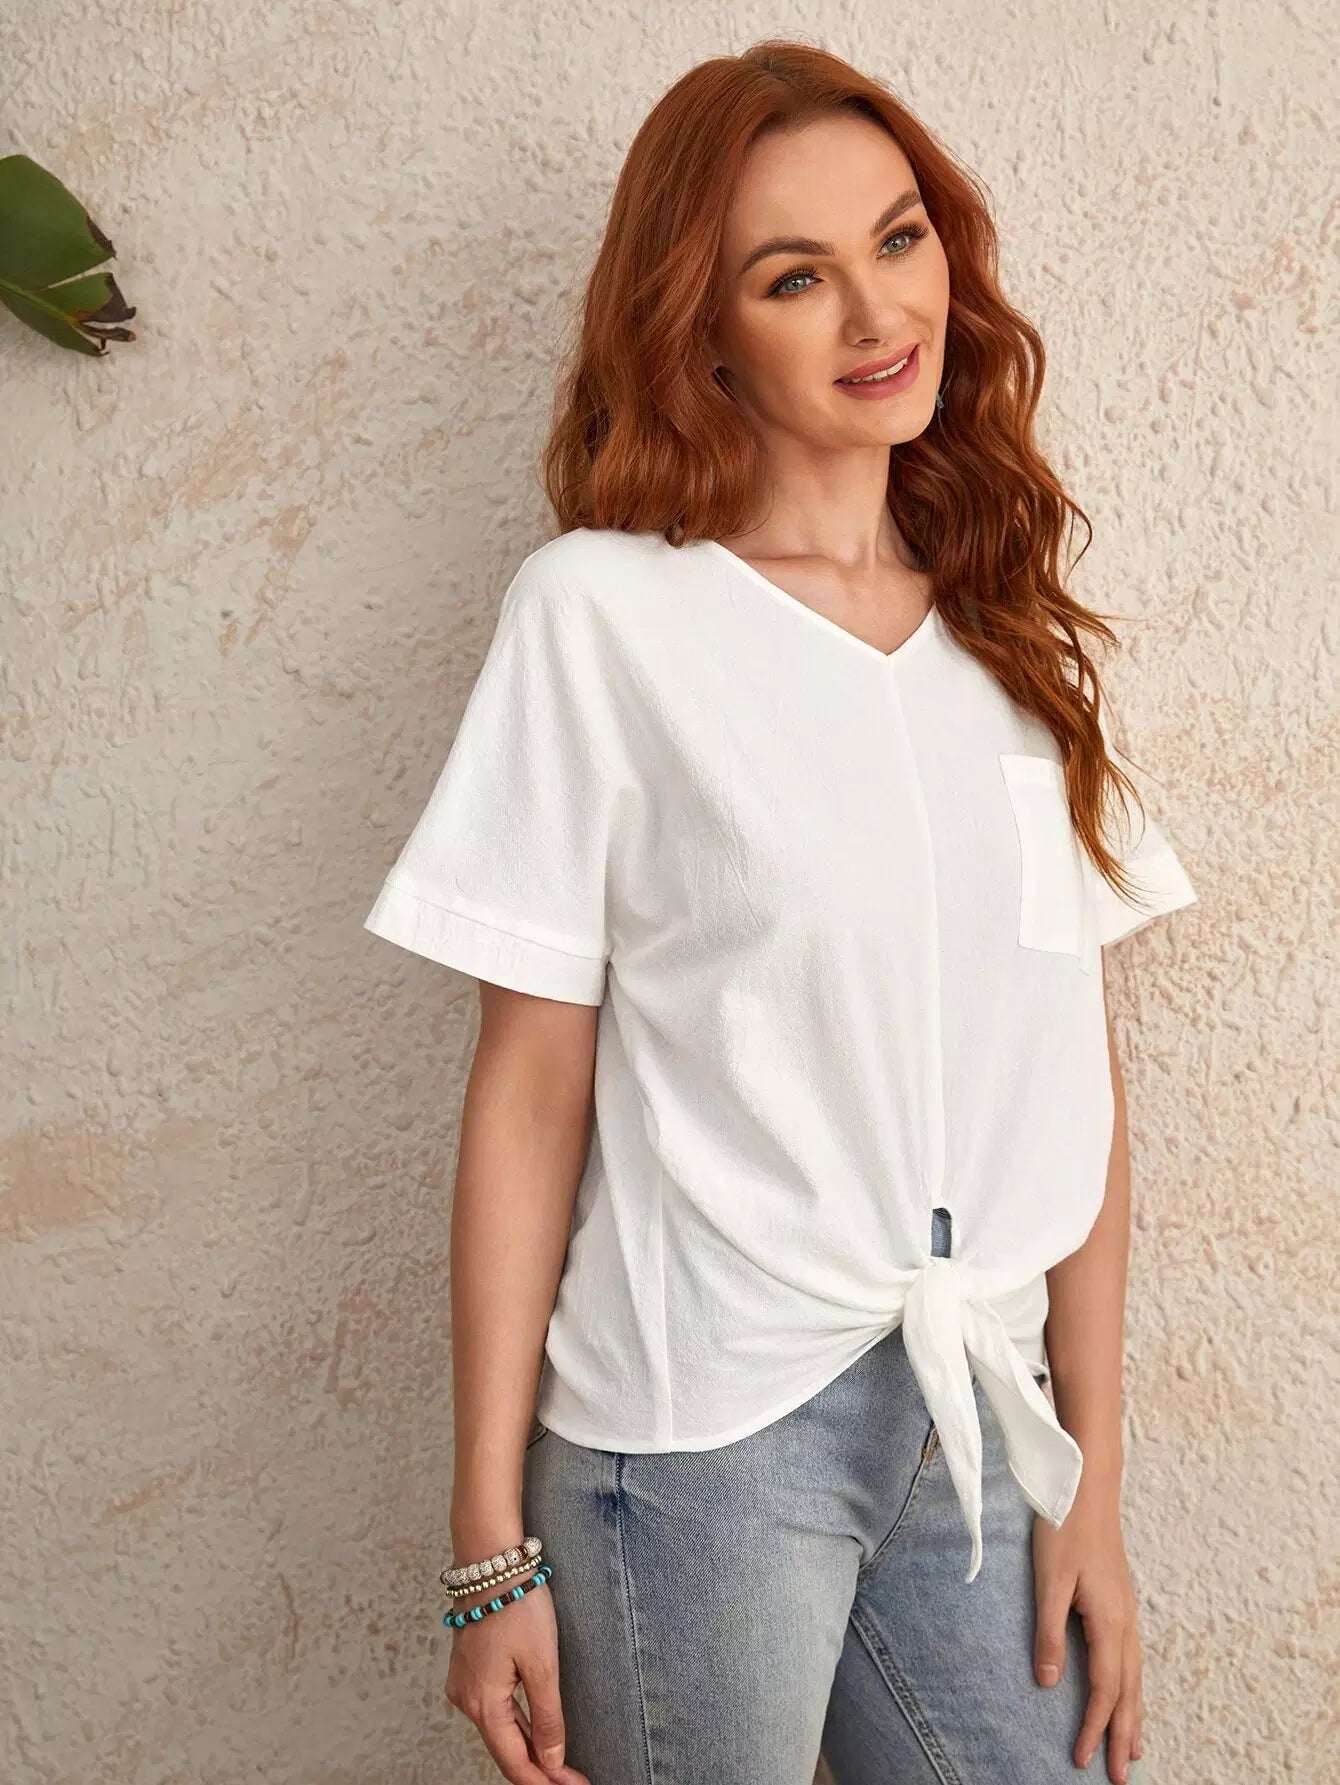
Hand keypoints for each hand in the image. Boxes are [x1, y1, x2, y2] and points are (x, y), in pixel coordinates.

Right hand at [444, 1584, 590, 1783]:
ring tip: (560, 1765)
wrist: (491, 1561)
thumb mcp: (542, 1663)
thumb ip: (547, 1717)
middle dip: (539, 1769)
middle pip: (505, 1750)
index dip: (544, 1782)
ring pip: (499, 1730)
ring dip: (528, 1749)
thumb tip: (552, 1761)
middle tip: (573, 1780)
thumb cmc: (517, 1605)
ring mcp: (463, 1684)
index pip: (514, 1762)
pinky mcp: (469, 1669)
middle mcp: (465, 1699)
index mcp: (482, 1703)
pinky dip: (515, 1726)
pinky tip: (535, 1732)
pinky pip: (493, 1709)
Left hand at [1031, 1480, 1143, 1783]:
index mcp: (1109, 1621)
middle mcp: (1125, 1621)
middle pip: (1128, 1692)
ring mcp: (1127, 1611)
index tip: (1081, 1760)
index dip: (1094, 1727)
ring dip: (1133, 1715)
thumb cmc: (1064, 1528)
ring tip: (1132, 1749)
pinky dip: (1132, 1686)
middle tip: (1121, 1777)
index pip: (1105, 1690)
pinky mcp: (1121, 1601)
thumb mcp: (1049, 1580)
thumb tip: (1050, 1683)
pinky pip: (1132, 1658)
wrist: (1087, 1486)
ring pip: (1135, 1676)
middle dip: (1124, 1736)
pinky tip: (1127, 1693)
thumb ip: (1049, 1632)